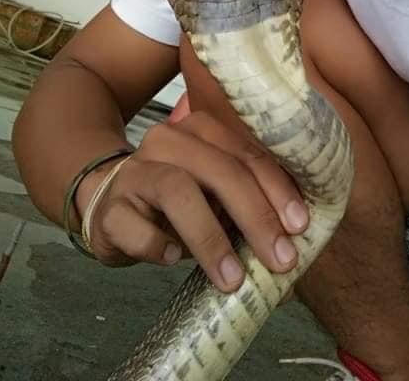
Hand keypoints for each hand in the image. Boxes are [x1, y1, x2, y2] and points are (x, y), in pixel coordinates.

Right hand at [74, 111, 308, 291]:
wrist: (109, 203)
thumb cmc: (179, 202)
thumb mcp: (216, 197)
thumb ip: (250, 209)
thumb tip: (295, 252)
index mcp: (202, 131)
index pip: (247, 153)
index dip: (277, 188)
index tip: (300, 225)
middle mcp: (168, 141)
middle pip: (219, 170)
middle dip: (255, 216)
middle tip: (279, 258)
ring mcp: (135, 172)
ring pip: (177, 191)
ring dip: (211, 238)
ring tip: (232, 278)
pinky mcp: (109, 207)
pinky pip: (134, 225)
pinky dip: (157, 245)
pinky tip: (172, 259)